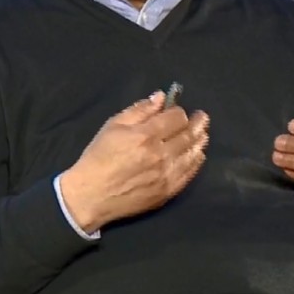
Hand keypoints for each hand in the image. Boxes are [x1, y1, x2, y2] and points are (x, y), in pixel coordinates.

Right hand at [60, 91, 209, 232]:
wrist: (91, 195)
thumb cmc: (99, 157)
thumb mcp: (113, 126)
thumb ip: (139, 110)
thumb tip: (161, 97)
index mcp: (145, 135)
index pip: (176, 118)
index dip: (179, 112)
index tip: (177, 111)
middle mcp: (160, 154)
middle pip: (188, 135)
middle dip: (197, 123)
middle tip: (202, 117)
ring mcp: (166, 175)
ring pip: (192, 154)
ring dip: (200, 141)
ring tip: (203, 134)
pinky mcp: (168, 192)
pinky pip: (189, 174)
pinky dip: (196, 162)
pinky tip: (197, 155)